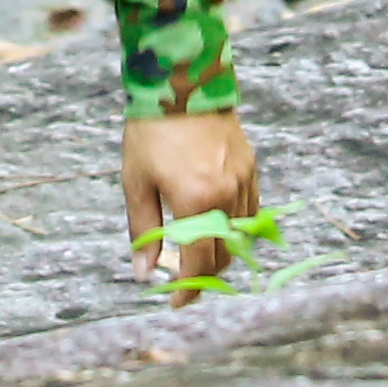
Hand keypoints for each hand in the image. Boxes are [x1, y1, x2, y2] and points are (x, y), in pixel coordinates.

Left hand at [125, 110, 260, 286]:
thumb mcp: (136, 182)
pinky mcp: (251, 168)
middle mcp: (225, 196)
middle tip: (186, 284)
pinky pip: (251, 212)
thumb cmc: (151, 133)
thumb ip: (143, 230)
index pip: (198, 264)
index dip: (188, 289)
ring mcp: (243, 181)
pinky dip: (237, 228)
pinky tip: (217, 228)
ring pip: (241, 237)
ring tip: (199, 257)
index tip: (177, 303)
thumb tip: (143, 273)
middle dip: (206, 277)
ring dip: (222, 253)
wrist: (181, 84)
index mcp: (195, 202)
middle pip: (223, 256)